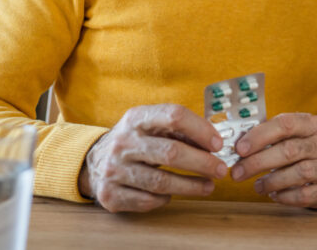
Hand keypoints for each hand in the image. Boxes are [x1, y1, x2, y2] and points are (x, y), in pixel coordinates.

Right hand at [78, 104, 225, 212]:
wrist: (95, 160)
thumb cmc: (137, 140)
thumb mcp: (153, 126)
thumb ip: (181, 130)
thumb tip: (215, 143)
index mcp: (136, 118)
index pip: (174, 116)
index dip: (201, 130)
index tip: (218, 144)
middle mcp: (123, 142)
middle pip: (171, 152)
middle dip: (202, 163)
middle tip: (221, 170)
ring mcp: (114, 169)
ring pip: (161, 182)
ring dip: (191, 186)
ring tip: (209, 186)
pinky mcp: (110, 194)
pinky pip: (147, 200)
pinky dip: (165, 198)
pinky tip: (175, 193)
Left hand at [230, 112, 316, 208]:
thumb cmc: (300, 153)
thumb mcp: (289, 138)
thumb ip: (267, 137)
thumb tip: (237, 144)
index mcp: (310, 124)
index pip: (285, 124)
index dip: (260, 136)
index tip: (240, 149)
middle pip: (289, 150)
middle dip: (258, 162)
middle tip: (238, 173)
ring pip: (300, 172)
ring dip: (272, 181)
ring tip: (257, 186)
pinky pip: (306, 194)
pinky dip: (286, 196)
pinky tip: (275, 195)